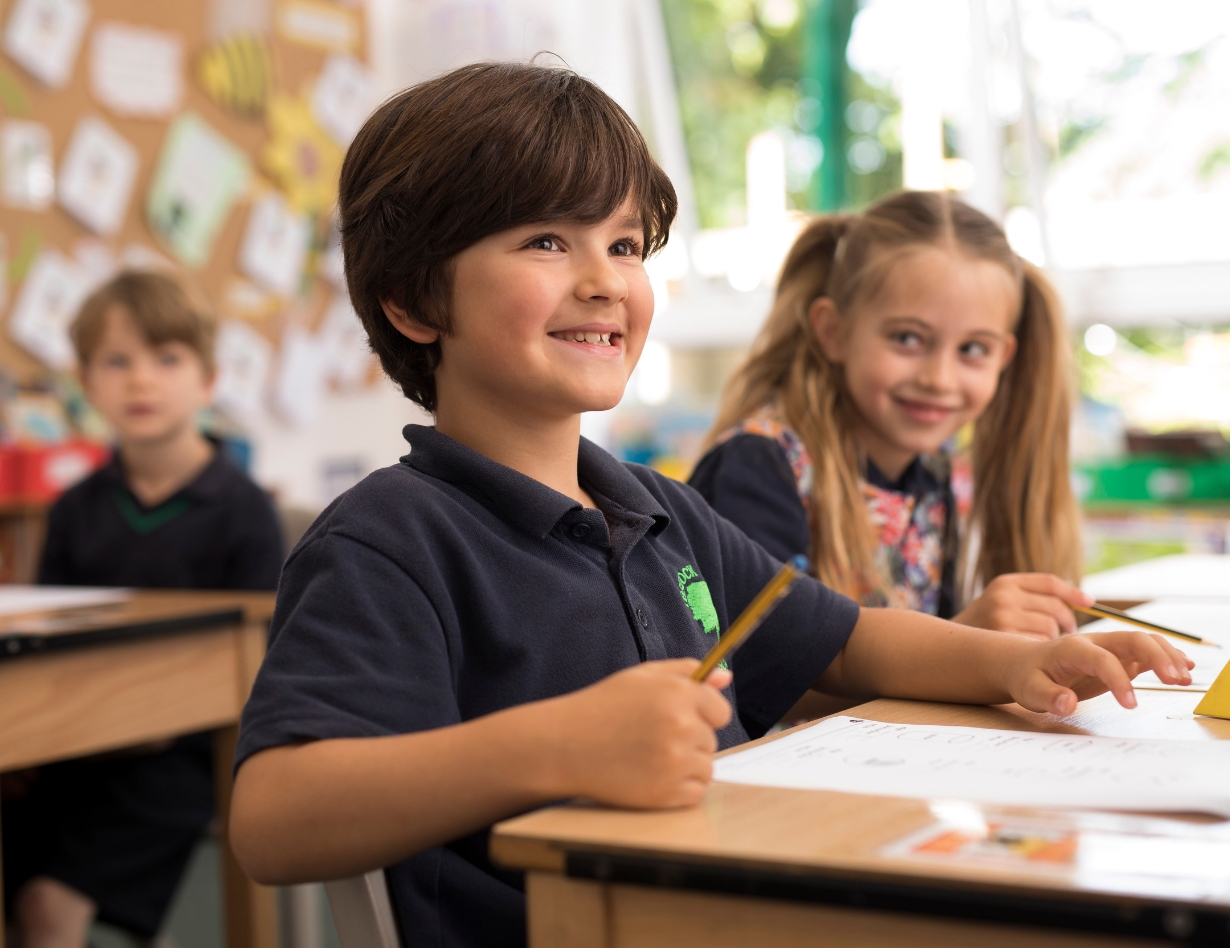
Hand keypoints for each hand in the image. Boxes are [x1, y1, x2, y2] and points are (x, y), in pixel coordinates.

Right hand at [548, 659, 732, 808]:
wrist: (565, 746)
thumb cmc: (603, 707)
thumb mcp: (642, 677)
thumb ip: (686, 671)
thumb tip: (726, 676)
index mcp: (677, 693)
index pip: (720, 711)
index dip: (701, 714)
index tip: (678, 717)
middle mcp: (681, 725)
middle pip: (711, 740)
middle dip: (689, 739)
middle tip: (651, 737)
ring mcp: (675, 761)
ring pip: (705, 767)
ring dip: (685, 765)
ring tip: (649, 756)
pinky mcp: (666, 792)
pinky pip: (695, 792)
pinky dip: (678, 789)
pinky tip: (650, 775)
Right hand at [955, 573, 1092, 639]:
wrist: (951, 644)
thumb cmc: (986, 623)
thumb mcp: (1002, 599)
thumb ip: (1033, 596)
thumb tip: (1085, 600)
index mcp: (1005, 582)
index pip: (1049, 583)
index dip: (1073, 592)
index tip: (1089, 602)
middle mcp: (1003, 597)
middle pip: (1055, 607)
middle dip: (1066, 620)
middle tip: (1067, 629)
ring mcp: (1003, 618)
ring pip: (1050, 627)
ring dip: (1053, 637)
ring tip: (1041, 640)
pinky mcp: (1005, 639)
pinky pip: (1040, 644)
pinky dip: (1042, 649)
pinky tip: (1031, 651)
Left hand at [1004, 632, 1193, 715]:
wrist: (1023, 664)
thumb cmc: (1026, 677)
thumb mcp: (1028, 690)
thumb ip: (1048, 697)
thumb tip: (1067, 704)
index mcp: (1071, 649)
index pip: (1101, 659)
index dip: (1118, 680)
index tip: (1131, 705)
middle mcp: (1094, 643)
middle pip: (1131, 640)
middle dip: (1156, 656)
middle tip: (1175, 680)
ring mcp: (1107, 648)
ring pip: (1143, 642)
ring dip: (1166, 656)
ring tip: (1185, 676)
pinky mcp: (1116, 657)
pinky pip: (1144, 653)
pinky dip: (1165, 658)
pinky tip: (1183, 669)